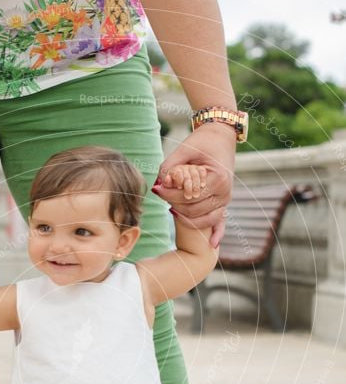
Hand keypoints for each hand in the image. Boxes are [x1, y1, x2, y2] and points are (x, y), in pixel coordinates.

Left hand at [154, 123, 235, 246]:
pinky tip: (212, 246)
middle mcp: (225, 193)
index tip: (158, 189)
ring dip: (184, 216)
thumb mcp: (184, 150)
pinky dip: (217, 234)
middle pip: (194, 209)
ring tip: (171, 207)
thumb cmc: (201, 142)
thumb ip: (170, 167)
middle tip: (162, 195)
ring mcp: (226, 200)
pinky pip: (220, 222)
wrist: (220, 138)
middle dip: (174, 204)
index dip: (170, 194)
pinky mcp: (224, 203)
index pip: (188, 196)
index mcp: (217, 179)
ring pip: (202, 219)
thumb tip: (158, 186)